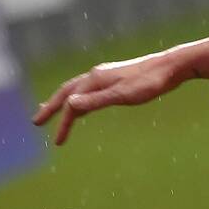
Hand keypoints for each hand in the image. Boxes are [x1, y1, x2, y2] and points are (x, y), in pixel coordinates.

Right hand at [32, 51, 190, 145]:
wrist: (172, 66)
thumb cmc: (149, 82)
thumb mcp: (122, 95)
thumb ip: (97, 101)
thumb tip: (70, 104)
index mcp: (95, 80)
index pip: (71, 103)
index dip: (62, 122)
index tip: (57, 142)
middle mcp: (97, 75)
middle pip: (67, 91)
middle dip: (52, 107)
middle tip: (37, 121)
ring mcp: (107, 75)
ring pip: (78, 90)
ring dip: (65, 102)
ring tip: (54, 112)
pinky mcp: (117, 79)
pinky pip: (91, 90)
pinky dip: (81, 99)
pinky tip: (84, 106)